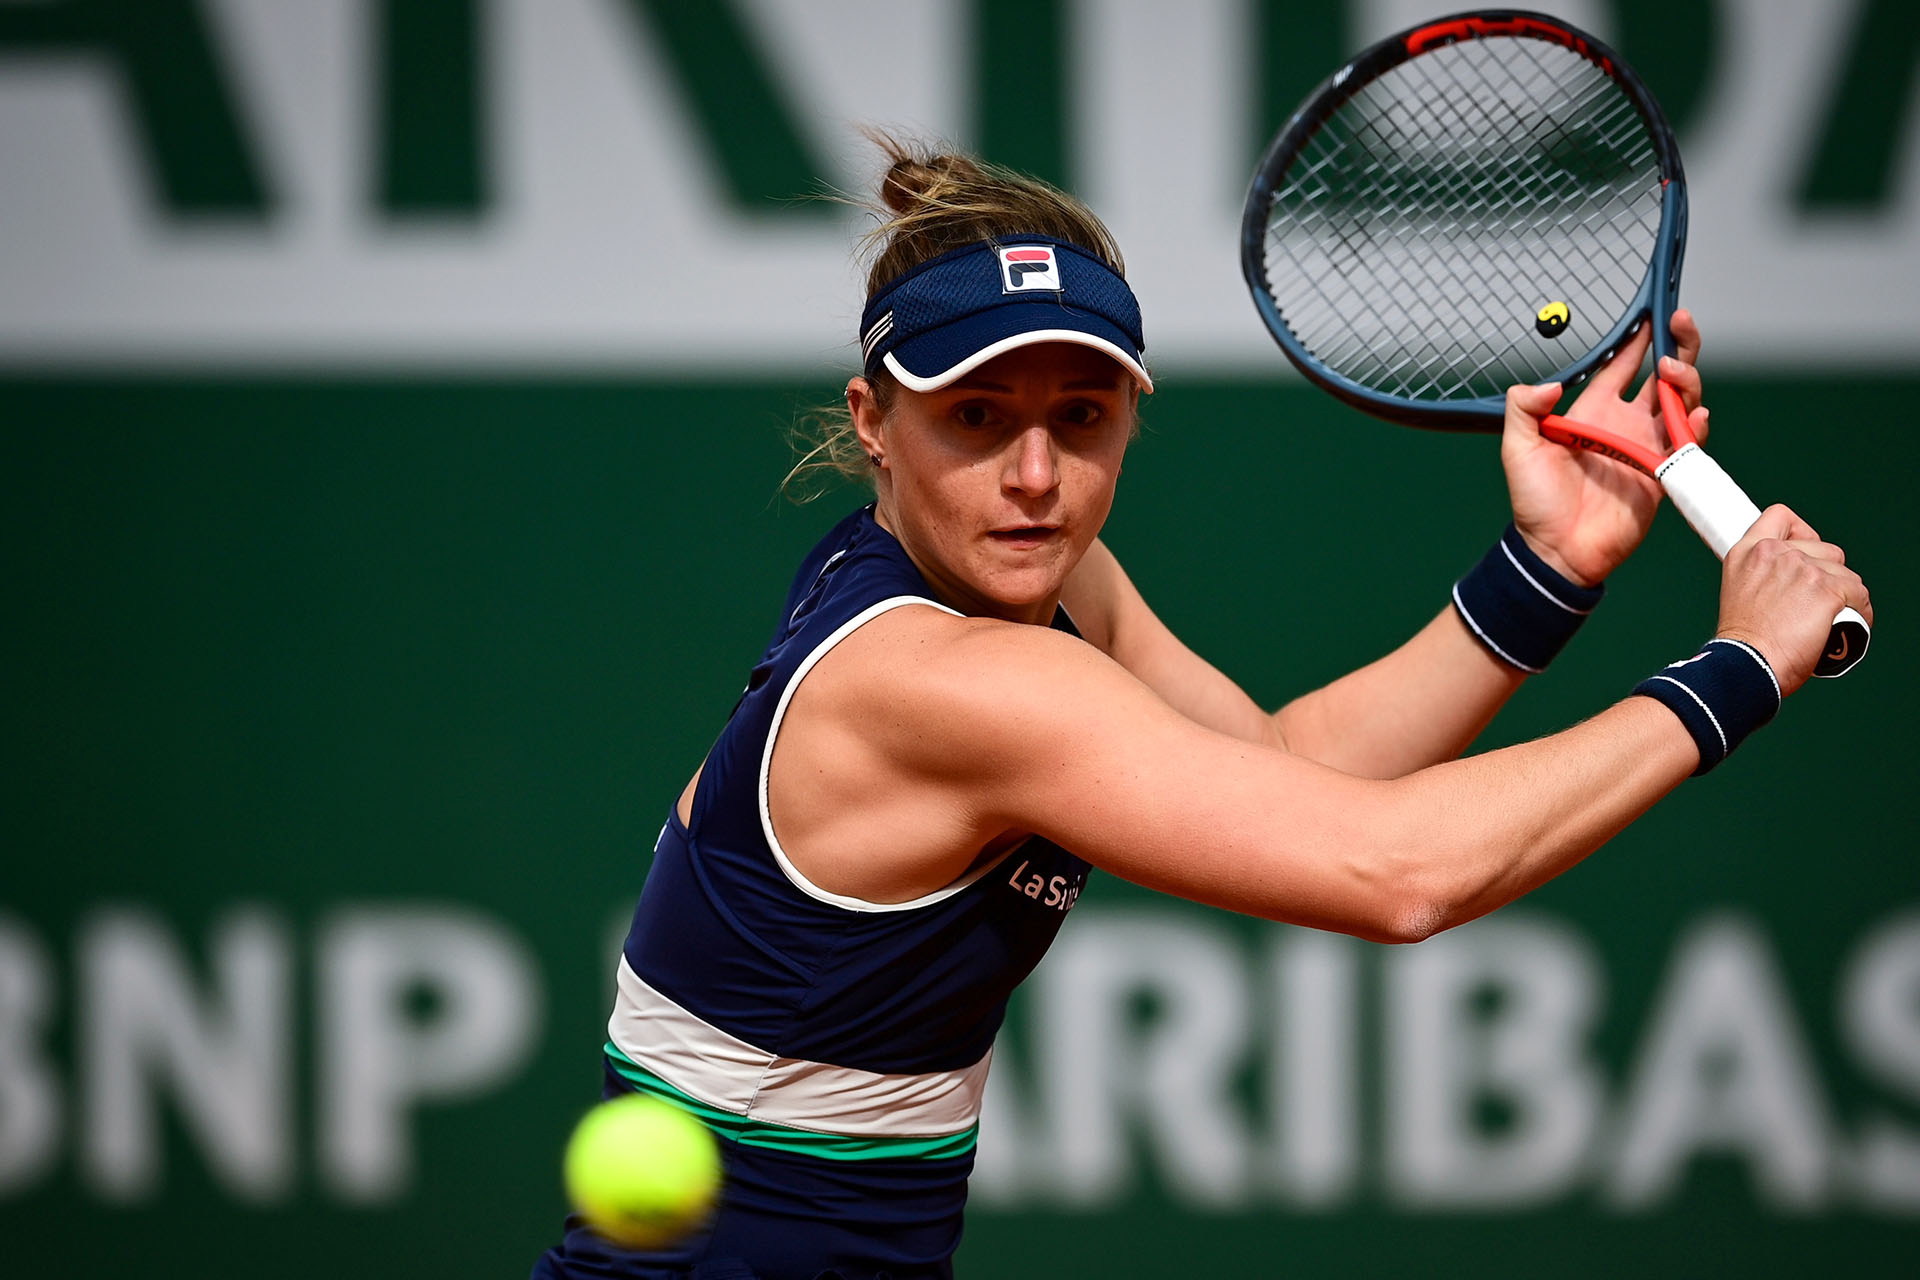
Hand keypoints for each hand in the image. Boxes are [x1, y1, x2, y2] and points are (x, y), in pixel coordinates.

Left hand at [1500, 310, 1709, 586]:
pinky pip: (1688, 444)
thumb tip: (1548, 384)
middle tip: (1681, 323)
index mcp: (1593, 412)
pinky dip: (1695, 426)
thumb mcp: (1518, 448)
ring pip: (1681, 402)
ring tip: (1675, 371)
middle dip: (1679, 347)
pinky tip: (1692, 414)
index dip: (1638, 340)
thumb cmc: (1535, 501)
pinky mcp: (1663, 475)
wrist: (1557, 551)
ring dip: (1686, 381)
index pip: (1622, 366)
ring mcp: (1648, 448)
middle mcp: (1625, 424)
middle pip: (1663, 377)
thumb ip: (1523, 409)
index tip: (1652, 312)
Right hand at [1717, 504, 1872, 695]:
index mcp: (1747, 552)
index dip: (1800, 533)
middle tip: (1814, 603)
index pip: (1780, 517)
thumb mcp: (1740, 594)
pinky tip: (1847, 624)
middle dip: (1827, 574)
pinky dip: (1859, 611)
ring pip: (1845, 573)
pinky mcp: (1827, 588)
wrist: (1749, 667)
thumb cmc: (1744, 644)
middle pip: (1824, 548)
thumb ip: (1762, 574)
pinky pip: (1859, 593)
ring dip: (1844, 595)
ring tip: (1828, 619)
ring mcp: (1802, 568)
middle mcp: (1774, 553)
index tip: (1804, 554)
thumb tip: (1790, 581)